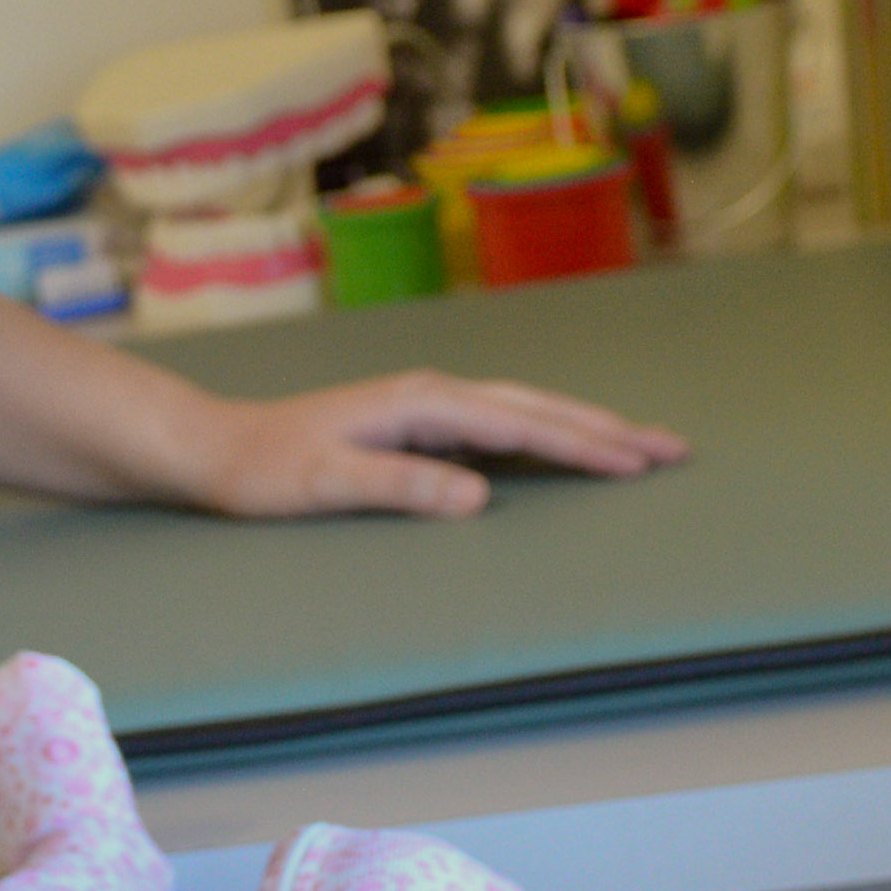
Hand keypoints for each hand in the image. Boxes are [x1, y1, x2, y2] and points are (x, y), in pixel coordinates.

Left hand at [176, 367, 688, 520]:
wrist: (216, 446)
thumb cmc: (263, 469)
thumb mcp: (325, 483)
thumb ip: (401, 486)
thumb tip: (478, 497)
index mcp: (420, 402)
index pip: (521, 424)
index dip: (583, 445)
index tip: (637, 464)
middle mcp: (431, 393)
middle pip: (539, 408)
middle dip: (608, 429)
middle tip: (674, 448)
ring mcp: (427, 404)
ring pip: (526, 410)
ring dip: (585, 426)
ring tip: (643, 445)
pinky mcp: (419, 422)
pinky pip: (502, 424)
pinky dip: (547, 433)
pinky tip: (569, 447)